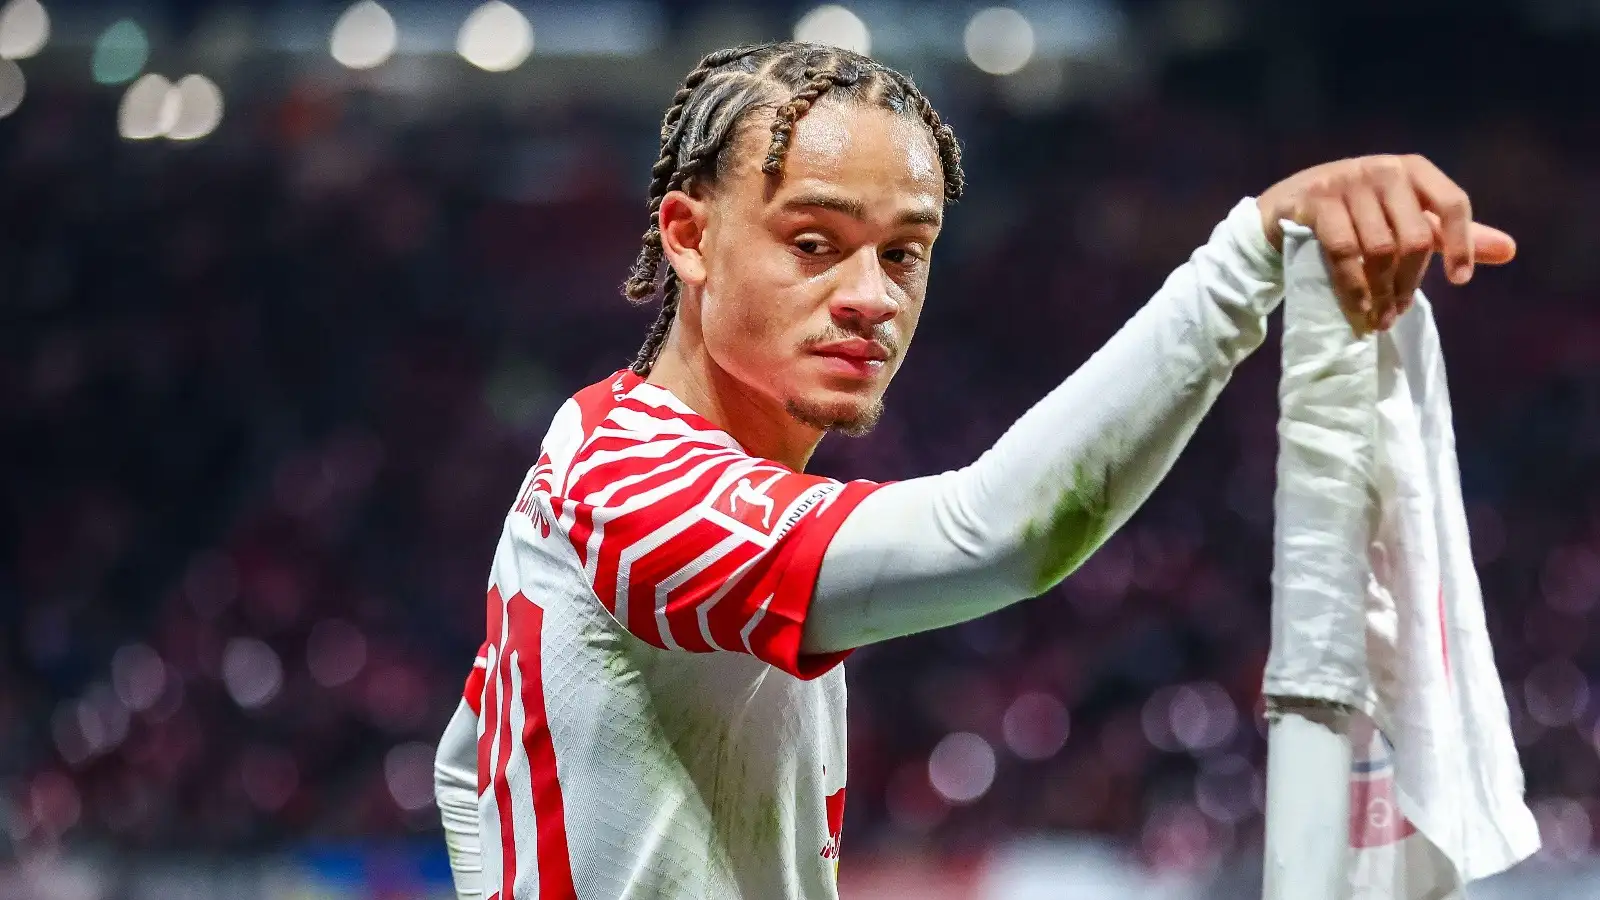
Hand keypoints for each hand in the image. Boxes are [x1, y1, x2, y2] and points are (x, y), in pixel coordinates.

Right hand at [1258, 155, 1516, 331]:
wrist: (1287, 208)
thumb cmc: (1356, 215)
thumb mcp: (1405, 219)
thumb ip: (1451, 235)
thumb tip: (1510, 251)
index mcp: (1413, 169)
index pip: (1452, 203)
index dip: (1460, 244)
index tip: (1459, 281)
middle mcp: (1384, 169)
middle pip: (1414, 236)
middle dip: (1409, 282)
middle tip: (1399, 312)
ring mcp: (1346, 182)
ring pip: (1379, 248)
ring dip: (1382, 292)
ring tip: (1379, 318)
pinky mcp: (1315, 201)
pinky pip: (1345, 252)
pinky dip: (1354, 287)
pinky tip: (1359, 308)